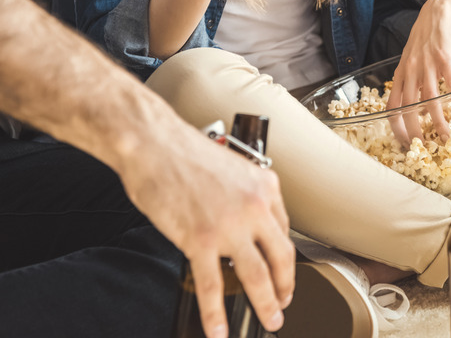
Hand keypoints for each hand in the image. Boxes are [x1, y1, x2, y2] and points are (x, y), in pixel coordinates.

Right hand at [121, 124, 294, 337]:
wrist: (153, 143)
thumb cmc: (185, 152)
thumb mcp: (233, 167)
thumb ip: (246, 196)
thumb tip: (248, 225)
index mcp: (266, 186)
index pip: (284, 230)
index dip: (284, 257)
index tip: (282, 271)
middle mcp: (255, 206)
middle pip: (281, 257)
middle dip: (285, 287)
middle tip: (284, 303)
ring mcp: (229, 226)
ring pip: (257, 276)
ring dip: (266, 304)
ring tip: (270, 320)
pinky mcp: (200, 240)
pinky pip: (213, 285)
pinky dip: (216, 314)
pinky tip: (220, 329)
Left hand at [387, 0, 450, 144]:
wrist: (438, 10)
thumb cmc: (425, 36)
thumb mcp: (410, 57)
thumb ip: (410, 78)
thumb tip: (413, 102)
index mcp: (401, 72)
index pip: (392, 104)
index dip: (395, 125)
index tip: (403, 141)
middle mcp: (411, 70)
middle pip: (408, 107)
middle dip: (414, 130)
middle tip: (422, 147)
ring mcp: (427, 64)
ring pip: (430, 100)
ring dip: (438, 122)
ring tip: (446, 137)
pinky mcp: (444, 57)